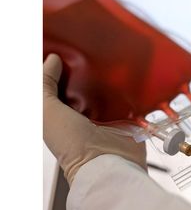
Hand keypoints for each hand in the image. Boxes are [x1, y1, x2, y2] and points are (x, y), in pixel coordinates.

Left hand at [43, 54, 146, 184]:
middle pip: (85, 83)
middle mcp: (84, 112)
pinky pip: (128, 95)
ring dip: (108, 75)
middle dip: (87, 67)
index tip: (65, 48)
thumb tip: (52, 60)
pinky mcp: (126, 115)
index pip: (60, 84)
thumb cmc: (73, 143)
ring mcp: (106, 113)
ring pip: (107, 86)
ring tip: (109, 55)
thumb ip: (43, 84)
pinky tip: (126, 73)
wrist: (107, 162)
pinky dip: (128, 86)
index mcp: (62, 112)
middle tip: (90, 47)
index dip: (60, 67)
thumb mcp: (46, 111)